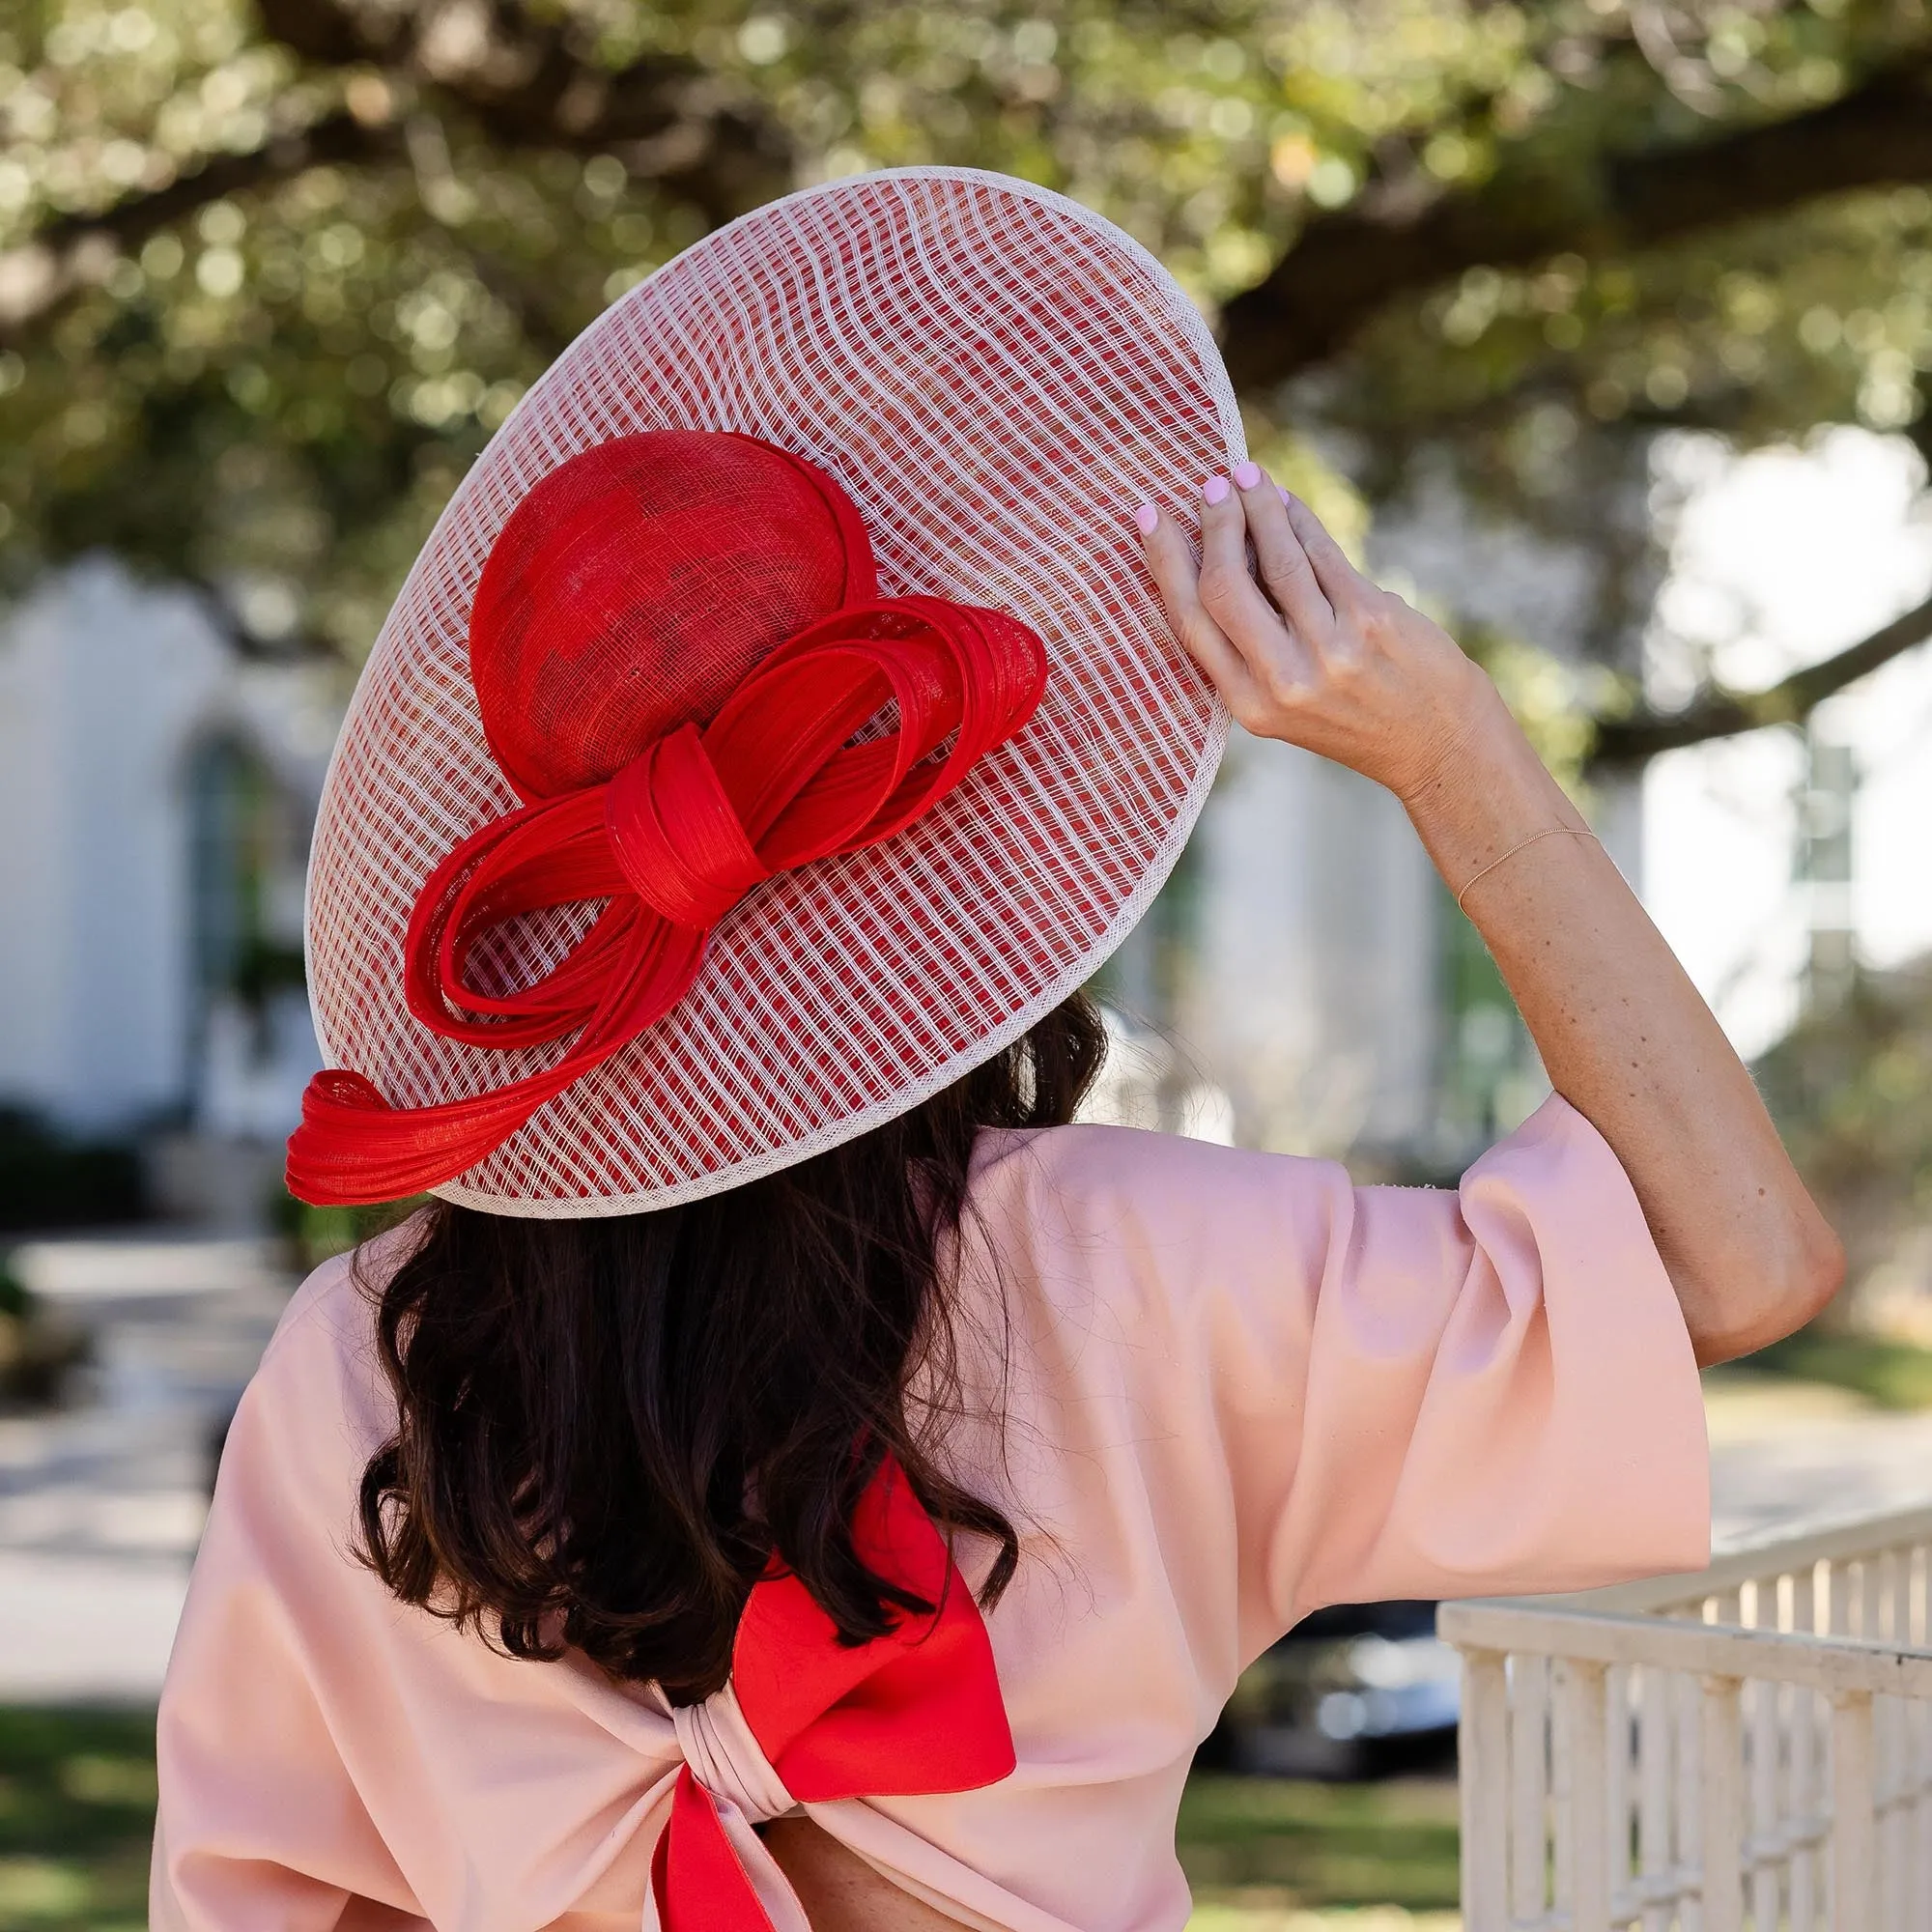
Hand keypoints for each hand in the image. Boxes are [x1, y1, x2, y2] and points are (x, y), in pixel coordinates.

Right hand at [1135, 464, 1507, 802]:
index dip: (1166, 564)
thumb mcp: (1288, 706)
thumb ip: (1250, 649)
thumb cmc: (1357, 717)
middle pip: (1225, 586)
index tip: (1149, 518)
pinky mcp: (1370, 619)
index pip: (1192, 623)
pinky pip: (1323, 556)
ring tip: (1248, 477)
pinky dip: (1301, 521)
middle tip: (1210, 486)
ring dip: (1258, 508)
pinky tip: (1287, 501)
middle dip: (1214, 526)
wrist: (1438, 744)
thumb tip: (1217, 555)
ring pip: (1277, 559)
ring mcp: (1330, 650)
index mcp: (1250, 707)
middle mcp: (1285, 681)